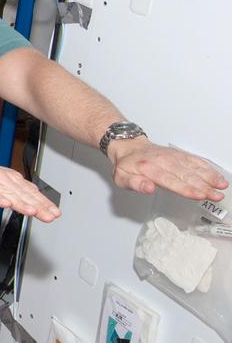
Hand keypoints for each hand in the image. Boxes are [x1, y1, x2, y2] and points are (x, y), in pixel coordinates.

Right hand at [0, 157, 61, 221]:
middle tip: (49, 215)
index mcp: (11, 178)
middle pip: (23, 194)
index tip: (55, 213)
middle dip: (38, 206)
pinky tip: (5, 204)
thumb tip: (36, 194)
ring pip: (8, 194)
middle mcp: (3, 178)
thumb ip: (18, 189)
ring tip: (32, 211)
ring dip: (21, 203)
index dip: (44, 203)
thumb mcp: (2, 180)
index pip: (31, 192)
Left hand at [108, 139, 227, 201]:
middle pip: (186, 175)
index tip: (199, 195)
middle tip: (216, 195)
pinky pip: (196, 161)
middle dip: (203, 186)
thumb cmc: (126, 165)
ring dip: (209, 177)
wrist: (129, 146)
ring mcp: (173, 157)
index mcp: (148, 168)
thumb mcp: (122, 178)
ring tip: (221, 186)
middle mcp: (163, 161)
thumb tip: (148, 188)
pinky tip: (217, 176)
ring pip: (194, 167)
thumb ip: (135, 184)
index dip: (186, 189)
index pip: (171, 180)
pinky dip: (208, 168)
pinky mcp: (179, 155)